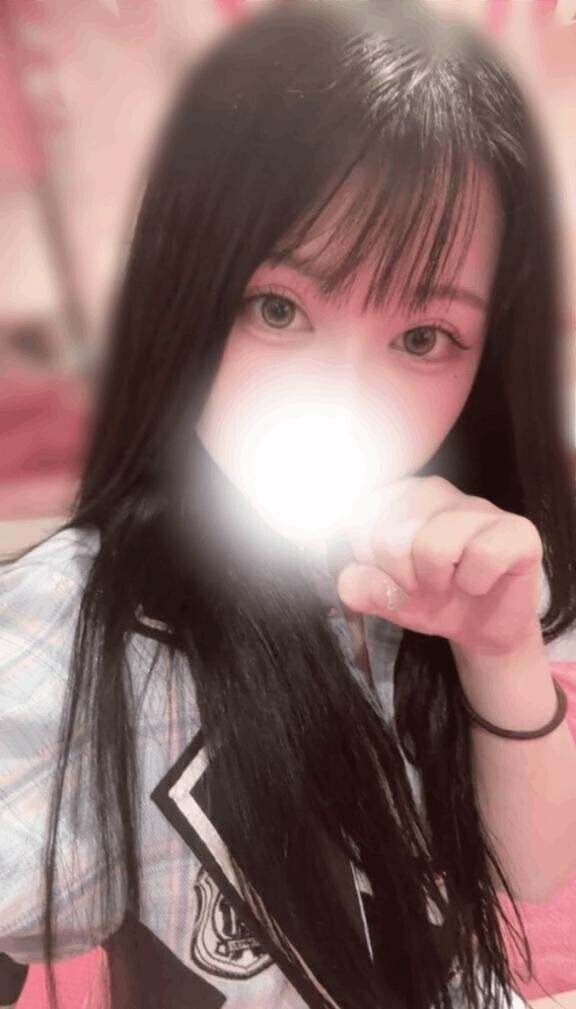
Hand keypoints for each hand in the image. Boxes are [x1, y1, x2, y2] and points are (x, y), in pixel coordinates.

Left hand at [336, 475, 543, 657]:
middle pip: (392, 539)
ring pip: (434, 547)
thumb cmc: (431, 597)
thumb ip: (359, 588)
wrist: (481, 627)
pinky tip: (481, 582)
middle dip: (404, 579)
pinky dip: (476, 583)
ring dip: (439, 582)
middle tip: (425, 583)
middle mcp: (432, 489)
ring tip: (451, 582)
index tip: (393, 574)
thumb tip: (364, 582)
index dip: (371, 565)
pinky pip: (482, 557)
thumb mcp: (384, 597)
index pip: (358, 524)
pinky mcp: (517, 529)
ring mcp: (477, 504)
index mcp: (393, 497)